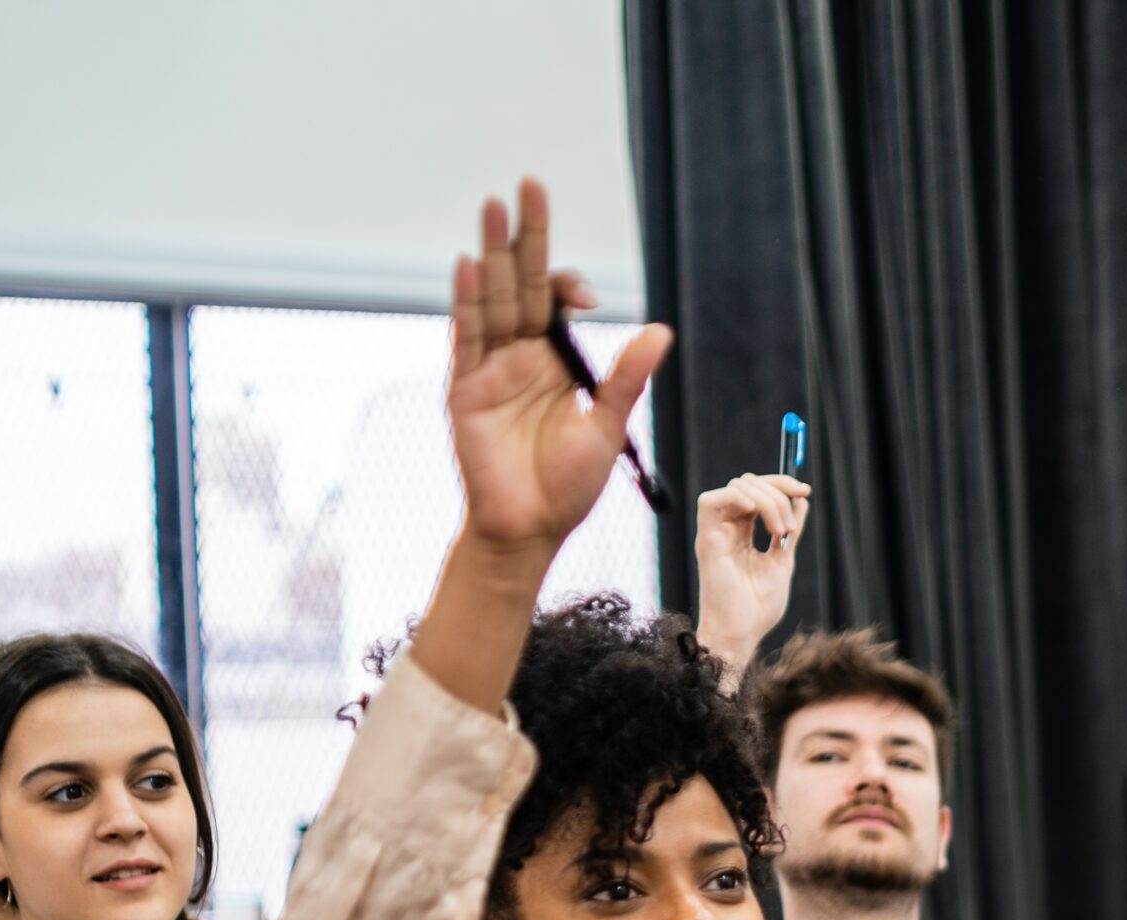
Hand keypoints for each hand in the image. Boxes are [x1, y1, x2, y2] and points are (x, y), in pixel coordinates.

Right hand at [448, 179, 671, 557]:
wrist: (529, 527)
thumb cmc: (568, 485)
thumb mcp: (608, 425)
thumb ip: (627, 376)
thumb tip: (660, 330)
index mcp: (556, 361)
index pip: (556, 301)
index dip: (567, 284)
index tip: (585, 295)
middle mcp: (520, 356)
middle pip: (521, 284)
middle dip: (526, 237)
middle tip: (529, 186)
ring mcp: (490, 368)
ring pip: (492, 298)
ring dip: (493, 253)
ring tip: (493, 206)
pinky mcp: (466, 387)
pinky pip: (467, 336)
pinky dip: (468, 301)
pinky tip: (470, 265)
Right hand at [695, 474, 810, 680]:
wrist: (742, 633)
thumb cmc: (758, 607)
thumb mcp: (783, 561)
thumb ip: (790, 532)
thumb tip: (802, 501)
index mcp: (743, 533)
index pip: (758, 492)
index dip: (781, 485)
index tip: (805, 492)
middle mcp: (727, 529)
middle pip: (748, 483)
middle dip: (777, 491)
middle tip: (791, 526)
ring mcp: (716, 532)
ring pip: (736, 487)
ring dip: (767, 501)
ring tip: (782, 531)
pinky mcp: (706, 540)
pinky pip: (710, 500)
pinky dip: (738, 498)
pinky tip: (758, 517)